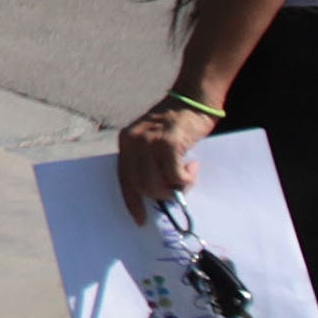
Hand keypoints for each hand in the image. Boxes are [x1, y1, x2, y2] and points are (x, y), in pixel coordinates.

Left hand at [116, 97, 213, 221]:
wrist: (194, 97)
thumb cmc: (178, 122)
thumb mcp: (154, 139)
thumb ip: (149, 160)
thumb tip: (155, 192)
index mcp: (126, 142)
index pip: (123, 179)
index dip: (131, 202)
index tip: (139, 219)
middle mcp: (133, 142)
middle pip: (140, 186)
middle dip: (161, 195)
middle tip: (178, 188)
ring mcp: (149, 142)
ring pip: (156, 185)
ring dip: (175, 188)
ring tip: (186, 175)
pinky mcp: (168, 143)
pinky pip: (175, 177)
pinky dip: (186, 179)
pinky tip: (192, 166)